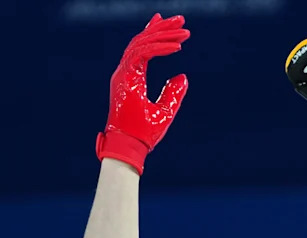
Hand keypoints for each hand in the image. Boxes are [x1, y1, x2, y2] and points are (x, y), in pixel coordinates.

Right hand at [96, 13, 189, 173]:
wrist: (130, 148)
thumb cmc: (144, 134)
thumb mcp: (165, 111)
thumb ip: (173, 93)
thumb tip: (183, 76)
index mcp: (131, 77)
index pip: (142, 49)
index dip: (155, 34)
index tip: (170, 23)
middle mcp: (125, 72)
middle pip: (142, 41)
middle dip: (162, 28)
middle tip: (181, 19)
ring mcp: (123, 74)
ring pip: (142, 44)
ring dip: (163, 34)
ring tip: (183, 30)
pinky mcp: (126, 78)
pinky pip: (143, 54)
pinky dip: (160, 48)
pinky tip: (177, 47)